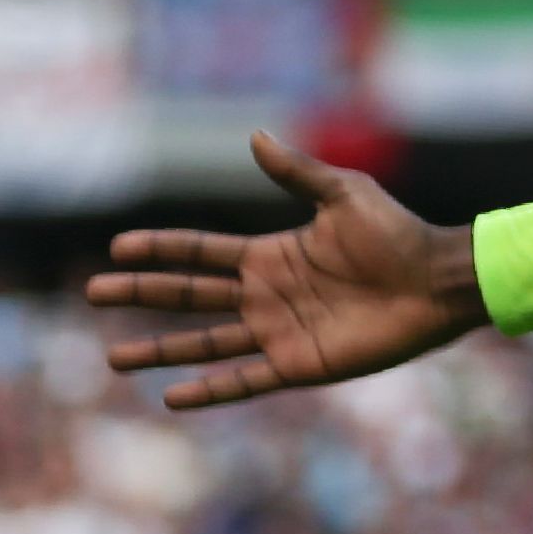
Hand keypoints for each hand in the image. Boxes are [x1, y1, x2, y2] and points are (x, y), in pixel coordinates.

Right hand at [87, 133, 490, 406]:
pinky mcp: (301, 365)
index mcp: (270, 254)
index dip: (161, 249)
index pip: (200, 251)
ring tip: (114, 356)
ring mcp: (280, 332)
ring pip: (205, 343)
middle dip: (142, 293)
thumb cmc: (398, 235)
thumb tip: (255, 136)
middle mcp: (266, 295)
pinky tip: (171, 398)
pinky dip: (210, 390)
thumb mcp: (344, 194)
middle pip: (189, 296)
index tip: (118, 247)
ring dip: (160, 350)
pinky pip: (245, 380)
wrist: (438, 281)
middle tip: (94, 293)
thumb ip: (297, 172)